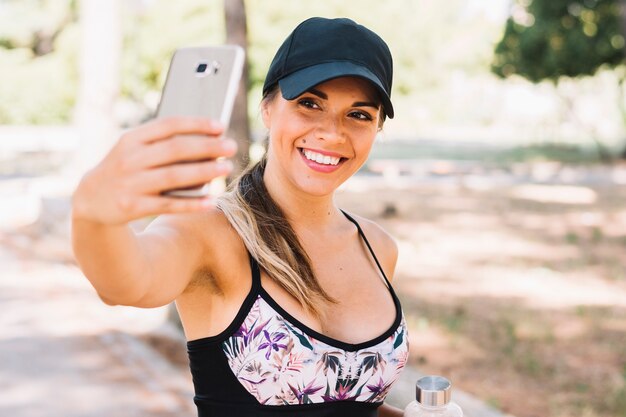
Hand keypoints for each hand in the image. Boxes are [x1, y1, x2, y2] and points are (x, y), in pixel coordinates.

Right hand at [71, 116, 237, 224]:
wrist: (89, 200)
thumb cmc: (125, 169)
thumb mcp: (134, 150)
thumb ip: (163, 143)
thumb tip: (208, 141)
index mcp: (131, 139)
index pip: (168, 126)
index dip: (196, 125)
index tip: (220, 127)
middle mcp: (129, 159)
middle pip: (175, 150)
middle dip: (206, 147)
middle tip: (231, 147)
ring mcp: (131, 183)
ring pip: (173, 176)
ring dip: (203, 172)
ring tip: (226, 168)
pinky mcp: (133, 207)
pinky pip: (168, 205)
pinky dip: (191, 203)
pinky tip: (212, 200)